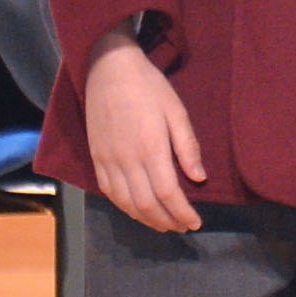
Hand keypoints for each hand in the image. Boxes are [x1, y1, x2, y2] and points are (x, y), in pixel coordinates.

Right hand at [84, 34, 207, 234]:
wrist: (109, 69)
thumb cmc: (149, 87)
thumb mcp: (176, 111)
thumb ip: (187, 147)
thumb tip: (199, 179)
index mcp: (150, 149)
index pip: (168, 193)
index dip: (182, 212)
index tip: (195, 222)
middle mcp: (127, 160)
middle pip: (146, 204)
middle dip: (167, 221)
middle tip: (183, 226)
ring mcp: (108, 161)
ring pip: (126, 203)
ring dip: (145, 219)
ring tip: (164, 225)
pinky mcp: (96, 158)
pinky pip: (108, 192)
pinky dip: (125, 207)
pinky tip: (137, 210)